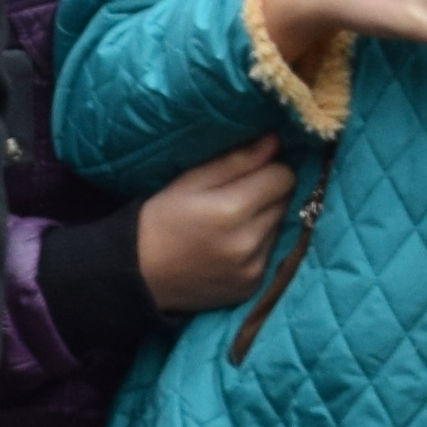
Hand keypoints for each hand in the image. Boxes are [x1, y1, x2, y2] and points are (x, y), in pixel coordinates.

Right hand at [134, 137, 294, 312]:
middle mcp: (248, 242)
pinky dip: (257, 247)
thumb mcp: (189, 181)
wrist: (140, 275)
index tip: (250, 172)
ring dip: (263, 221)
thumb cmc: (161, 220)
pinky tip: (230, 247)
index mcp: (231, 210)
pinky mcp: (253, 285)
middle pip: (285, 202)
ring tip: (230, 224)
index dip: (269, 169)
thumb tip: (275, 141)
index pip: (283, 177)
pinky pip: (271, 254)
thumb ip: (235, 161)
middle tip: (235, 197)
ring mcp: (253, 268)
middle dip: (267, 194)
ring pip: (280, 227)